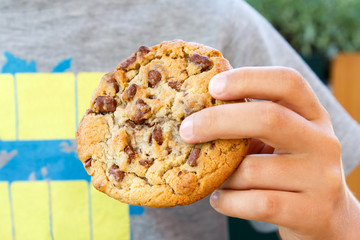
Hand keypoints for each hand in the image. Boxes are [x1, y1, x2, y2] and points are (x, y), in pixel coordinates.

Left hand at [180, 67, 359, 239]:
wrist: (323, 214)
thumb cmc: (286, 168)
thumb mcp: (278, 138)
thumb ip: (249, 120)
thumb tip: (197, 103)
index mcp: (312, 114)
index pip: (287, 82)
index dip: (248, 78)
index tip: (212, 86)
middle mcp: (322, 141)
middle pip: (269, 118)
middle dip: (218, 121)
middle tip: (186, 130)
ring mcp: (321, 178)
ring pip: (253, 170)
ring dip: (222, 175)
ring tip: (214, 178)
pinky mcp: (312, 212)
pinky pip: (256, 204)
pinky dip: (228, 201)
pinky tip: (219, 199)